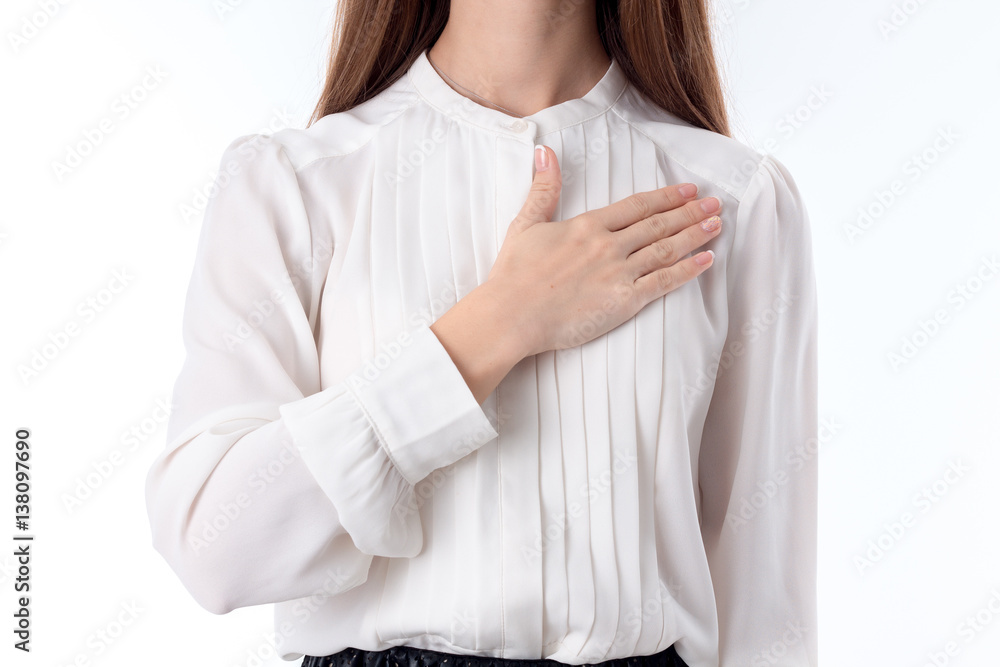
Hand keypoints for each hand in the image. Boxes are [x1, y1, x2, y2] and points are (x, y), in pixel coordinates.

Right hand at [486, 145, 721, 356]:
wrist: (510, 315)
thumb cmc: (513, 275)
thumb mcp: (525, 225)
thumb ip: (543, 189)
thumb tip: (545, 152)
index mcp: (587, 226)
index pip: (636, 206)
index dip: (666, 197)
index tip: (687, 190)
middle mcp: (608, 246)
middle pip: (658, 224)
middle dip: (690, 211)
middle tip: (714, 203)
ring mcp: (618, 274)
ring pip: (666, 249)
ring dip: (695, 235)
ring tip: (716, 225)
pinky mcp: (623, 302)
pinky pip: (663, 282)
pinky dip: (688, 270)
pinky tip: (706, 260)